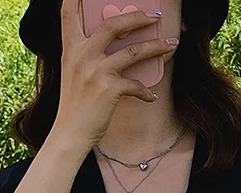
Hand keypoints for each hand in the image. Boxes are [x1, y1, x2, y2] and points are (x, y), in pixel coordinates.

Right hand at [50, 0, 178, 152]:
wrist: (70, 133)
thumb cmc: (74, 106)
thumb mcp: (73, 73)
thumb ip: (85, 55)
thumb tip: (111, 46)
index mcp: (71, 48)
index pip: (69, 12)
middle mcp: (82, 55)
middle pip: (113, 24)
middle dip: (137, 17)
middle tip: (155, 16)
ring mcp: (96, 71)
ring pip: (133, 51)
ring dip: (156, 46)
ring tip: (171, 44)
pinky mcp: (108, 90)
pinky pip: (136, 85)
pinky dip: (146, 91)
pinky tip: (152, 96)